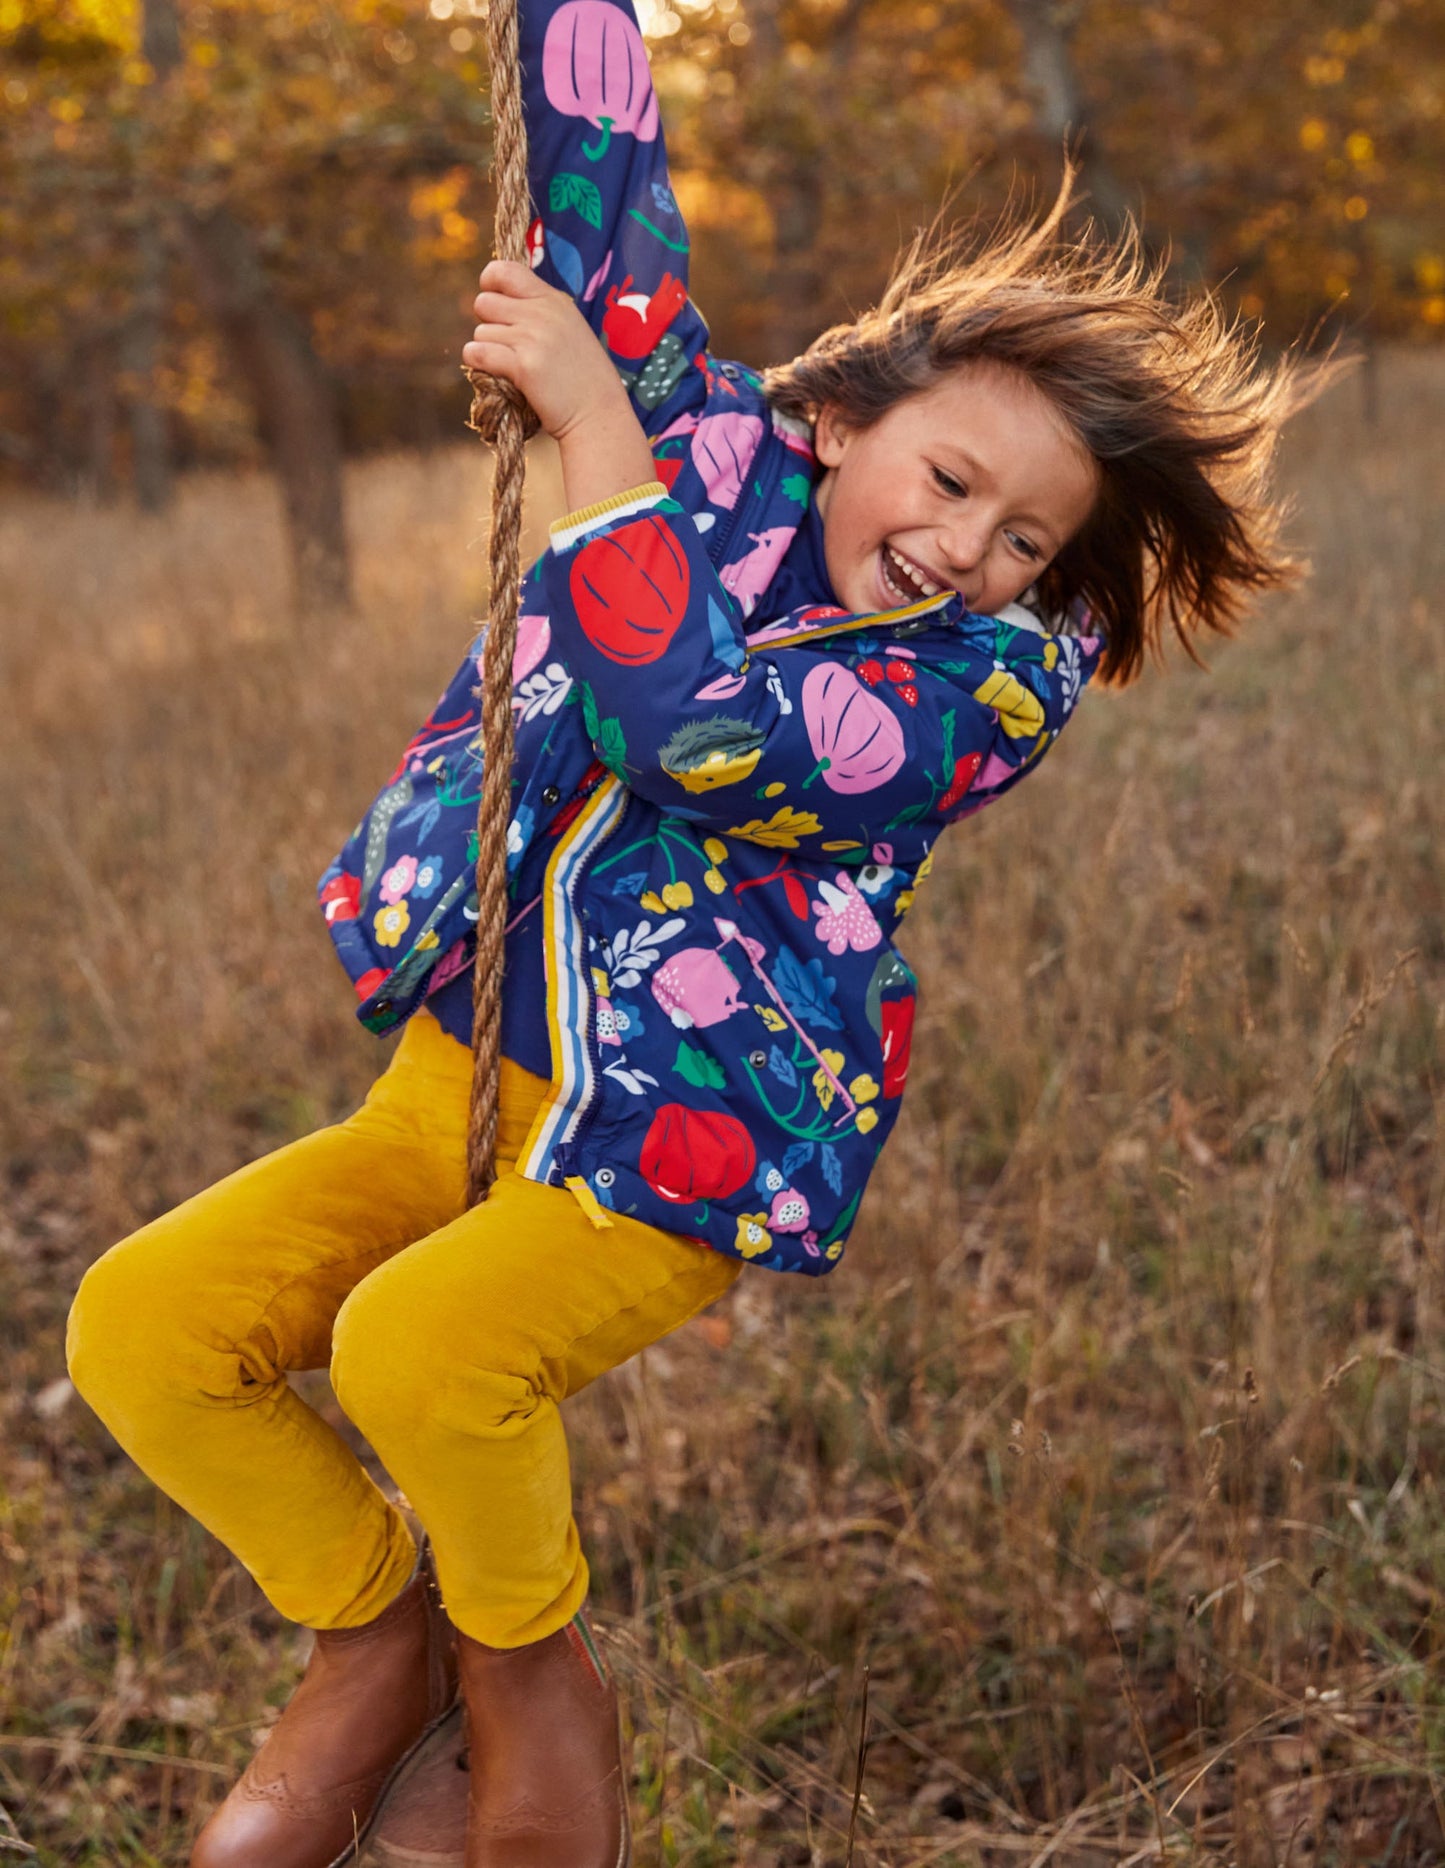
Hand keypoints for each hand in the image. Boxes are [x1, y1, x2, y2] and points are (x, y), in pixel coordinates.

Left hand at [463, 260, 625, 444]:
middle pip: (484, 303)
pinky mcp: (523, 366)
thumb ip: (540, 312)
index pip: (505, 271)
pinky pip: (478, 353)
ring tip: (512, 367)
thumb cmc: (584, 380)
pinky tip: (493, 374)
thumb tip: (499, 302)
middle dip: (488, 325)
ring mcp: (532, 338)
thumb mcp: (569, 331)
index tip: (496, 306)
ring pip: (480, 332)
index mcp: (554, 300)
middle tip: (507, 346)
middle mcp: (542, 313)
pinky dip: (478, 364)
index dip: (489, 285)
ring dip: (488, 350)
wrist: (600, 416)